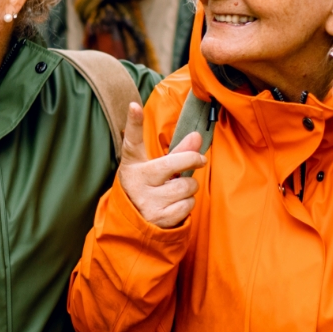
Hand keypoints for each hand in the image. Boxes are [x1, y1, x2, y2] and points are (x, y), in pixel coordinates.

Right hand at [118, 102, 207, 228]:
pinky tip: (175, 205)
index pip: (132, 142)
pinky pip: (188, 205)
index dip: (134, 123)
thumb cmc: (149, 188)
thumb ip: (178, 152)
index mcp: (133, 165)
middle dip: (192, 160)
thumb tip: (198, 136)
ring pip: (187, 186)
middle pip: (175, 163)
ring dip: (190, 187)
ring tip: (177, 190)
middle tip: (200, 160)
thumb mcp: (156, 168)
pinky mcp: (159, 219)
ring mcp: (148, 201)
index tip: (134, 106)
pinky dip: (187, 204)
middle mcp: (137, 182)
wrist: (135, 225)